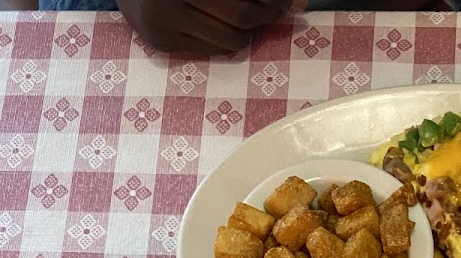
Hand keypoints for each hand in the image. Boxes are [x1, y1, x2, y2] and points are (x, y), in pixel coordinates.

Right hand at [117, 0, 294, 54]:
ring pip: (230, 40)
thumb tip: (300, 5)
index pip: (243, 0)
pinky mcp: (160, 41)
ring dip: (248, 32)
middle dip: (266, 16)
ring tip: (249, 20)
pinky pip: (210, 50)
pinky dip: (224, 41)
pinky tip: (221, 27)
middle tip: (277, 12)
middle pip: (241, 16)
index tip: (290, 3)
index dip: (273, 0)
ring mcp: (164, 20)